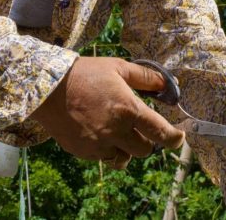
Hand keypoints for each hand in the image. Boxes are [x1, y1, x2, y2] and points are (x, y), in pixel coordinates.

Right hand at [30, 57, 185, 168]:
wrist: (47, 88)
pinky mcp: (83, 152)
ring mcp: (99, 144)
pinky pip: (103, 158)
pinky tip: (100, 133)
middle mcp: (116, 131)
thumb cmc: (85, 73)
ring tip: (118, 133)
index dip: (174, 139)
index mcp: (128, 110)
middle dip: (147, 141)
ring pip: (124, 158)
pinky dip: (107, 150)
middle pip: (144, 150)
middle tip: (139, 129)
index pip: (161, 133)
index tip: (178, 137)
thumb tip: (168, 84)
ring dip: (127, 148)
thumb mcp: (118, 67)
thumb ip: (146, 78)